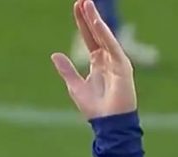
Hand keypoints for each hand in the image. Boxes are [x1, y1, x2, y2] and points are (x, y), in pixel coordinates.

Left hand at [51, 0, 136, 119]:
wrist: (108, 123)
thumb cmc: (94, 108)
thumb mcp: (75, 86)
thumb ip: (66, 70)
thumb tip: (54, 54)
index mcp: (98, 63)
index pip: (89, 38)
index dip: (82, 23)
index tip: (77, 8)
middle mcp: (108, 58)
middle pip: (97, 33)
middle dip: (89, 17)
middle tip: (81, 1)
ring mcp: (117, 61)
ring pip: (104, 36)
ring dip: (95, 20)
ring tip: (87, 5)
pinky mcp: (123, 66)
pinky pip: (112, 46)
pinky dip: (105, 34)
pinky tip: (97, 23)